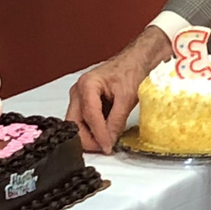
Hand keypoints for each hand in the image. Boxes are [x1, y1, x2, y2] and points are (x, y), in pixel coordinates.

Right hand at [65, 26, 171, 153]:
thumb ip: (117, 120)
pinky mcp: (85, 102)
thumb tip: (110, 140)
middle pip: (74, 122)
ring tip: (106, 142)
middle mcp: (78, 91)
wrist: (136, 61)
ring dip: (90, 135)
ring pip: (77, 123)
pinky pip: (84, 120)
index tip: (107, 147)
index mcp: (87, 85)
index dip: (98, 135)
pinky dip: (93, 129)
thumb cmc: (131, 71)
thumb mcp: (127, 97)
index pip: (89, 116)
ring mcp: (79, 96)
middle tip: (104, 148)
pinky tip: (105, 134)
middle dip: (87, 138)